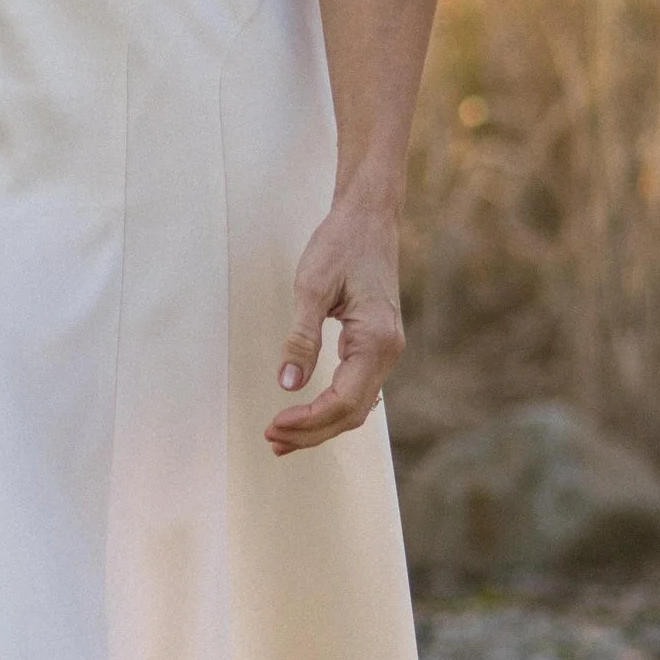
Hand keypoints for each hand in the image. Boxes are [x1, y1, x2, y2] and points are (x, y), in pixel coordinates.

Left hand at [268, 193, 402, 454]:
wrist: (369, 219)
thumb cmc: (341, 246)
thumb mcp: (312, 287)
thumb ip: (301, 338)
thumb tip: (288, 384)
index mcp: (376, 341)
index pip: (343, 401)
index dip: (307, 421)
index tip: (272, 425)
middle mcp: (389, 353)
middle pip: (351, 413)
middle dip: (311, 433)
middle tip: (270, 441)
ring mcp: (386, 351)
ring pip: (357, 406)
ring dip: (321, 425)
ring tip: (283, 437)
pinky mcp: (376, 346)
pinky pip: (358, 390)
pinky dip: (332, 408)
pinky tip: (308, 415)